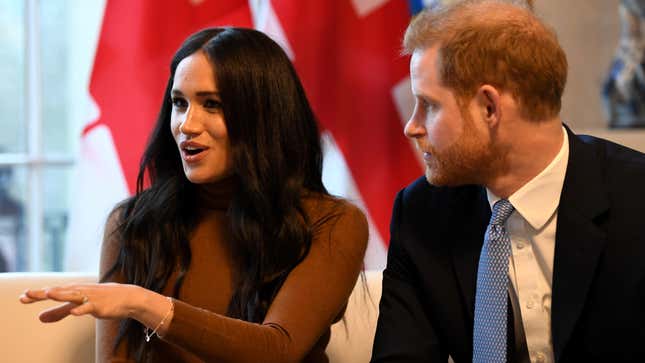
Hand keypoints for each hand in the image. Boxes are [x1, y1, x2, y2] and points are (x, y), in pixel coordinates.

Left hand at [19, 283, 141, 322]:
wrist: (126, 298)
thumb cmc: (100, 300)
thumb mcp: (77, 306)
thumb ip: (59, 311)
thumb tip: (39, 318)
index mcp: (72, 291)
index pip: (51, 292)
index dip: (36, 295)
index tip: (21, 298)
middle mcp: (79, 291)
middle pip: (58, 292)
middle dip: (42, 293)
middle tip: (26, 294)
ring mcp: (89, 297)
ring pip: (73, 296)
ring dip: (61, 294)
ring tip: (49, 293)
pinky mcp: (99, 305)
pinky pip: (89, 307)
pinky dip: (82, 309)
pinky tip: (75, 312)